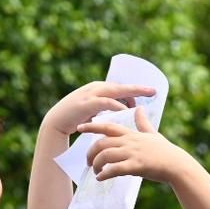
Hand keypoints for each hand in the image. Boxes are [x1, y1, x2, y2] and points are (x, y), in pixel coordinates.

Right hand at [41, 81, 157, 138]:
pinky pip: (105, 103)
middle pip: (121, 86)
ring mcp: (91, 94)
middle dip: (137, 88)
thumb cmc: (76, 118)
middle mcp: (96, 88)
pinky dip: (116, 106)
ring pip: (115, 91)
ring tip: (142, 101)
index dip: (134, 91)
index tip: (148, 96)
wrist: (56, 121)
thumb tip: (119, 113)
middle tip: (153, 91)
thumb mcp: (93, 111)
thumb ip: (105, 109)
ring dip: (130, 95)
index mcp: (99, 89)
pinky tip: (125, 110)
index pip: (120, 88)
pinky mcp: (86, 104)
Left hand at [80, 108, 188, 183]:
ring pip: (105, 155)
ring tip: (95, 172)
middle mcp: (129, 142)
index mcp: (131, 134)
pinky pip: (114, 169)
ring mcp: (132, 153)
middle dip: (91, 152)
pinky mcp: (136, 166)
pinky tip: (101, 179)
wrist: (176, 165)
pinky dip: (105, 174)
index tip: (80, 127)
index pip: (107, 127)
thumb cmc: (165, 151)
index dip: (92, 126)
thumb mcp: (152, 134)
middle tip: (88, 162)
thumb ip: (143, 123)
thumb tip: (140, 109)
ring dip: (96, 165)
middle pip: (102, 143)